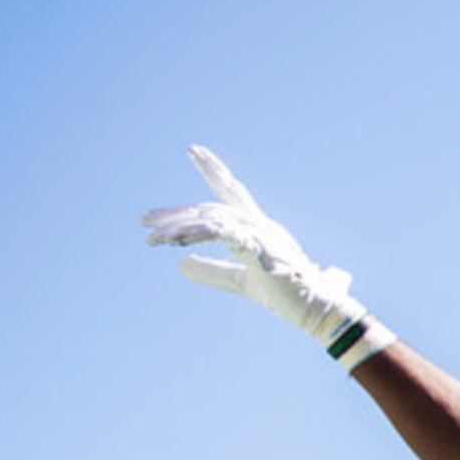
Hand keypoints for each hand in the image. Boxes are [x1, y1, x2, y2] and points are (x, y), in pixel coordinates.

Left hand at [141, 146, 394, 369]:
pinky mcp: (260, 248)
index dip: (212, 170)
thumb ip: (211, 271)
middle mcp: (259, 224)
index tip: (193, 149)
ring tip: (152, 240)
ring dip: (179, 228)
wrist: (316, 309)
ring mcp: (262, 234)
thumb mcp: (239, 280)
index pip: (230, 193)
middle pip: (210, 207)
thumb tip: (180, 266)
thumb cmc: (284, 294)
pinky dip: (198, 234)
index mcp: (257, 227)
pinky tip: (175, 241)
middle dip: (176, 213)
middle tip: (144, 222)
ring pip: (212, 219)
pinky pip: (223, 234)